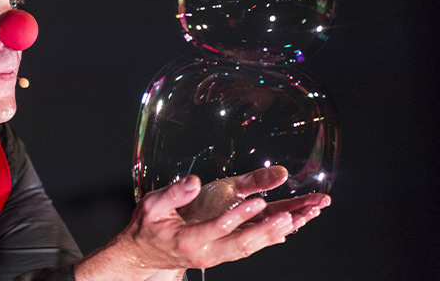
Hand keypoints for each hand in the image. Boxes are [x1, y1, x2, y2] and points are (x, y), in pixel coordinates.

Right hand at [121, 166, 328, 270]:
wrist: (144, 253)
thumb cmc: (148, 226)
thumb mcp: (152, 205)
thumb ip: (173, 193)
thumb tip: (193, 181)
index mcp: (187, 239)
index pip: (218, 228)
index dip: (239, 215)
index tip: (258, 202)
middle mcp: (204, 253)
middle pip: (241, 244)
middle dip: (267, 230)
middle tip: (289, 217)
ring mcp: (213, 257)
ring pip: (248, 249)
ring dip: (272, 235)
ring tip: (294, 220)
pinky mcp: (220, 256)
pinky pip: (247, 249)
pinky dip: (266, 240)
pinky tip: (283, 230)